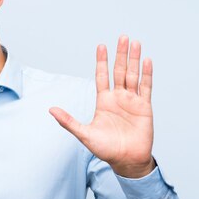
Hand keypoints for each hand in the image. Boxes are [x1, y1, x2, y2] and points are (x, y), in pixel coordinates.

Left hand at [50, 35, 154, 177]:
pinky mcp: (145, 107)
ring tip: (135, 43)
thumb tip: (51, 110)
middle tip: (123, 37)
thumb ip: (68, 121)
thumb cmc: (105, 149)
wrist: (126, 161)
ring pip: (133, 75)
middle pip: (119, 71)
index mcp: (104, 101)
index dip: (102, 61)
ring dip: (134, 59)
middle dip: (120, 54)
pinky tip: (147, 60)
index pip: (102, 76)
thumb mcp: (84, 134)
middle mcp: (118, 98)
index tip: (101, 45)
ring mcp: (132, 101)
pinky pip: (146, 87)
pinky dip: (146, 74)